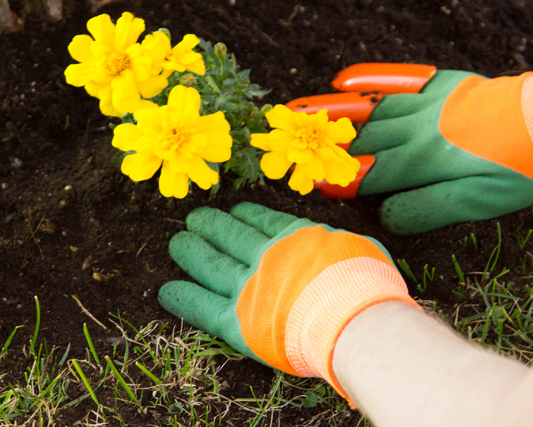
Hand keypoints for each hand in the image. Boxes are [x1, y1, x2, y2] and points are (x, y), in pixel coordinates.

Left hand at [158, 202, 418, 399]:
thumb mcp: (361, 248)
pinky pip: (204, 308)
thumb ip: (339, 244)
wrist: (353, 318)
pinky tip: (166, 291)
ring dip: (192, 252)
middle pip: (231, 237)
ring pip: (212, 265)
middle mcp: (267, 258)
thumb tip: (336, 244)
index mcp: (296, 239)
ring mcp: (249, 289)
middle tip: (194, 218)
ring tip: (177, 243)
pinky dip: (184, 298)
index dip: (246, 215)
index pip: (264, 222)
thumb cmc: (367, 285)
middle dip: (212, 226)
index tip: (234, 209)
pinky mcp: (238, 323)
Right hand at [287, 31, 532, 233]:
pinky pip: (398, 80)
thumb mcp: (478, 203)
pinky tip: (345, 80)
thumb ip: (427, 208)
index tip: (308, 181)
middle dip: (322, 144)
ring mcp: (429, 103)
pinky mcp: (444, 85)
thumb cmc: (520, 169)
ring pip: (371, 109)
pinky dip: (369, 79)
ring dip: (332, 112)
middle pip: (362, 138)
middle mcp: (417, 129)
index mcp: (424, 162)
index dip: (340, 179)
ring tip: (298, 110)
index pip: (370, 173)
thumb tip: (385, 213)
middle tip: (285, 142)